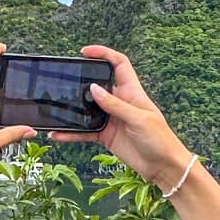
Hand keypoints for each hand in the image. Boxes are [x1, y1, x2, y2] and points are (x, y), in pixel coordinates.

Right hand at [45, 45, 188, 188]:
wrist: (163, 166)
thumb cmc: (160, 139)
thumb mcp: (138, 119)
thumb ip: (115, 104)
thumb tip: (93, 89)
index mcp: (132, 92)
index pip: (119, 64)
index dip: (104, 54)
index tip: (85, 52)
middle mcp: (120, 103)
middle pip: (98, 85)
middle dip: (81, 80)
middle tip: (64, 80)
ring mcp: (111, 119)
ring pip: (87, 109)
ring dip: (73, 110)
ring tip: (56, 108)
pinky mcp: (105, 136)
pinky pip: (85, 132)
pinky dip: (72, 133)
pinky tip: (59, 134)